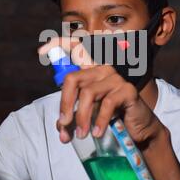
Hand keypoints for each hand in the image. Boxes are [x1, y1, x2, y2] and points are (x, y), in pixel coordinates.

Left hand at [38, 38, 164, 144]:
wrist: (138, 129)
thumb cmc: (111, 119)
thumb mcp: (88, 116)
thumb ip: (72, 118)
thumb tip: (61, 128)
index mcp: (91, 71)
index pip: (75, 49)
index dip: (58, 44)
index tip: (41, 50)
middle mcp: (102, 69)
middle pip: (73, 79)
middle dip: (65, 104)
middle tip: (65, 124)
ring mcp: (115, 78)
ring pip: (88, 93)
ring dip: (82, 117)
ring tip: (81, 135)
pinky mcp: (127, 90)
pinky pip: (107, 104)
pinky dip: (99, 121)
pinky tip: (96, 133)